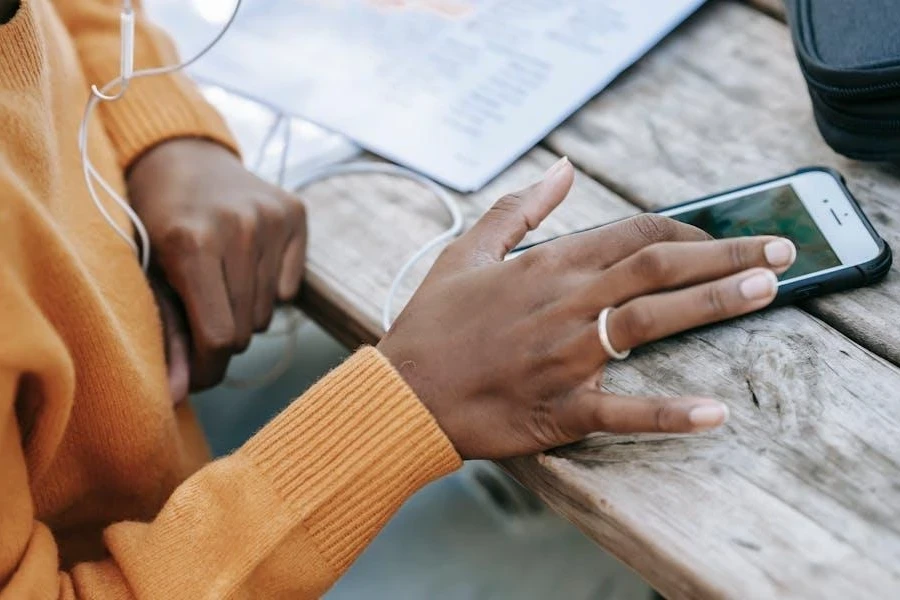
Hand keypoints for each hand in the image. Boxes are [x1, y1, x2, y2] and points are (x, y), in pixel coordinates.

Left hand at [128, 138, 306, 389]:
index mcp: (192, 243)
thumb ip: (167, 336)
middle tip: (200, 316)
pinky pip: (289, 290)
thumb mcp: (146, 275)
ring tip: (219, 283)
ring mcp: (271, 218)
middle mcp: (238, 227)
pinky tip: (245, 263)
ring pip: (267, 314)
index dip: (207, 368)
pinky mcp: (295, 213)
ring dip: (243, 313)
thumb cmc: (152, 220)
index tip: (197, 373)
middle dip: (222, 338)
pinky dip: (268, 290)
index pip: (217, 338)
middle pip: (244, 331)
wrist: (178, 154)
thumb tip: (178, 398)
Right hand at [377, 158, 796, 459]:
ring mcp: (565, 357)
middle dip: (723, 257)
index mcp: (545, 267)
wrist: (402, 392)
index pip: (632, 235)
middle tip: (779, 252)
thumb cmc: (432, 323)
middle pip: (656, 269)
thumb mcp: (467, 251)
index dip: (684, 233)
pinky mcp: (559, 409)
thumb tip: (563, 170)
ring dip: (713, 304)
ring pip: (650, 322)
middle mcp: (564, 305)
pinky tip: (713, 413)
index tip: (717, 238)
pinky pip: (622, 412)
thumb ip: (519, 208)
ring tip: (767, 291)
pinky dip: (668, 414)